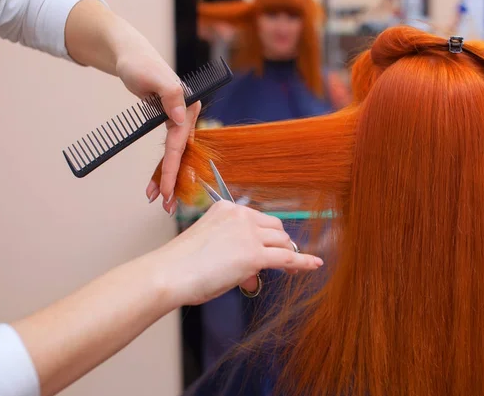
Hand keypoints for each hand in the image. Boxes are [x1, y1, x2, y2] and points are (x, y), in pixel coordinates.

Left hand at [64, 0, 197, 209]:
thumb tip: (181, 119)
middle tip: (165, 206)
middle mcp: (187, 116)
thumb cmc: (139, 63)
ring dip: (166, 179)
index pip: (180, 144)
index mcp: (188, 106)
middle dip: (173, 181)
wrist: (130, 56)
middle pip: (181, 155)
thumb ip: (171, 94)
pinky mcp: (168, 125)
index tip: (166, 191)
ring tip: (156, 200)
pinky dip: (161, 167)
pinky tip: (153, 184)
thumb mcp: (152, 76)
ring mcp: (178, 122)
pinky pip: (167, 151)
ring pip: (175, 157)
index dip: (172, 169)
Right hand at [150, 200, 323, 307]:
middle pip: (276, 228)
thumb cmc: (180, 264)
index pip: (258, 219)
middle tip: (278, 261)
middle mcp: (240, 216)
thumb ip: (233, 254)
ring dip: (286, 255)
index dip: (268, 236)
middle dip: (278, 244)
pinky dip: (303, 262)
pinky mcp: (255, 255)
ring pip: (282, 242)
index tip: (272, 245)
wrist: (169, 273)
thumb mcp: (210, 247)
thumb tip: (252, 274)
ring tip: (288, 269)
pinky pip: (287, 258)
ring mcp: (249, 234)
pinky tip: (313, 264)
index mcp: (227, 208)